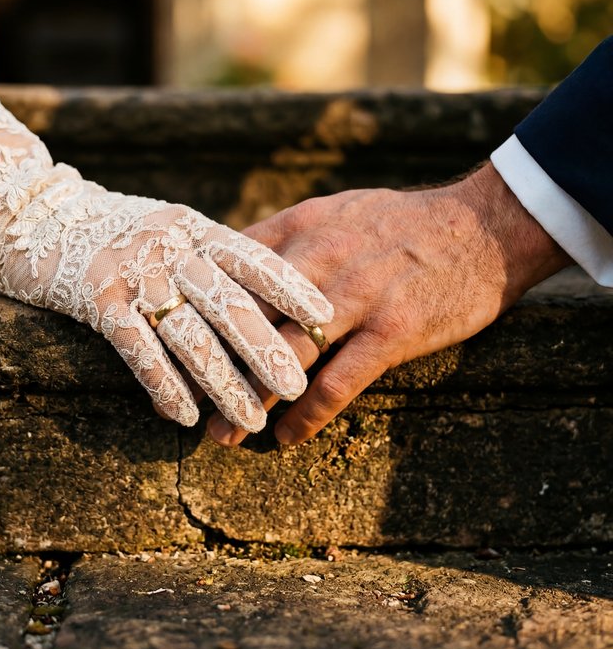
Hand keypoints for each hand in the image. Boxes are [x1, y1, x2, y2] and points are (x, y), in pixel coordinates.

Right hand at [0, 99, 332, 429]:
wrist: (38, 214)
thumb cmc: (118, 228)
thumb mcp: (171, 228)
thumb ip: (210, 253)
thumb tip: (266, 292)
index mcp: (194, 228)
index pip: (253, 257)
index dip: (291, 288)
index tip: (326, 317)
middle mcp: (168, 247)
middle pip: (227, 303)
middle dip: (265, 349)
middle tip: (298, 388)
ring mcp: (132, 274)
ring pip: (187, 336)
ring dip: (222, 383)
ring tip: (252, 422)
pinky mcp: (96, 303)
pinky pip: (138, 351)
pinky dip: (165, 386)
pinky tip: (187, 417)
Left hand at [207, 163, 571, 444]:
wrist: (482, 226)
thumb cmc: (398, 223)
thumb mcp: (334, 211)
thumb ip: (282, 235)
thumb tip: (228, 259)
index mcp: (300, 227)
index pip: (228, 271)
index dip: (194, 311)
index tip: (166, 344)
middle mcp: (321, 259)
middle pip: (248, 320)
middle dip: (211, 364)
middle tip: (181, 402)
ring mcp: (357, 295)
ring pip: (286, 356)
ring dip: (250, 401)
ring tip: (224, 435)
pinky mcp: (393, 330)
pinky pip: (339, 382)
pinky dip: (309, 415)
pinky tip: (288, 437)